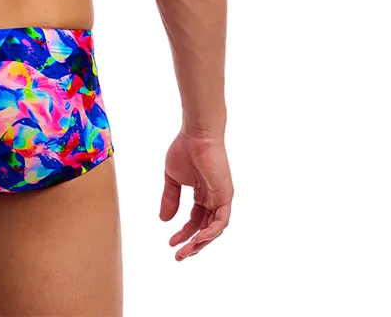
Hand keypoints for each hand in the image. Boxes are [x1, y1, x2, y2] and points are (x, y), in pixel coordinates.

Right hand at [160, 130, 232, 260]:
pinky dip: (211, 232)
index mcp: (202, 194)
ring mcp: (221, 198)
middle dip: (192, 244)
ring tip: (186, 251)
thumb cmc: (184, 150)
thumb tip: (164, 221)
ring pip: (214, 229)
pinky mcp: (225, 196)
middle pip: (205, 229)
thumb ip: (170, 199)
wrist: (196, 134)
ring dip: (200, 243)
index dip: (183, 233)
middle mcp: (213, 199)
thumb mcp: (172, 179)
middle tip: (179, 256)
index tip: (170, 243)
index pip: (194, 220)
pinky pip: (221, 221)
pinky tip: (198, 239)